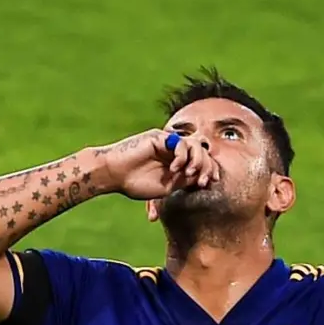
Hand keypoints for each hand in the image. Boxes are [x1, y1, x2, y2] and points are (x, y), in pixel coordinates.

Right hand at [94, 130, 219, 200]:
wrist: (113, 174)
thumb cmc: (135, 183)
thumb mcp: (166, 187)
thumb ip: (184, 180)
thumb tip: (202, 177)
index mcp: (176, 163)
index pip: (201, 161)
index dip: (209, 170)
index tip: (209, 182)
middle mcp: (174, 151)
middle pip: (202, 152)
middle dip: (206, 167)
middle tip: (200, 181)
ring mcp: (167, 143)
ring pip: (195, 145)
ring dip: (197, 161)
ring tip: (189, 173)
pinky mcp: (160, 137)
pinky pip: (180, 142)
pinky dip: (182, 156)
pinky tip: (174, 168)